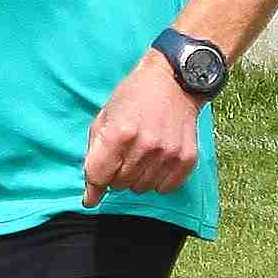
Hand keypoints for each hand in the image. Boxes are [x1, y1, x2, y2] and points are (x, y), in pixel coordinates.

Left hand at [79, 54, 200, 206]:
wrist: (173, 81)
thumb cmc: (134, 96)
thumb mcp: (104, 116)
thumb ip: (94, 153)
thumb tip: (92, 192)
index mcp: (119, 133)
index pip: (98, 177)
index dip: (93, 187)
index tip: (91, 196)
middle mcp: (145, 146)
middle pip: (119, 185)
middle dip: (115, 175)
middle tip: (122, 157)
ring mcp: (168, 153)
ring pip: (141, 188)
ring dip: (136, 178)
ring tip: (140, 156)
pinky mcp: (186, 159)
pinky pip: (165, 188)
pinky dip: (157, 180)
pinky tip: (156, 163)